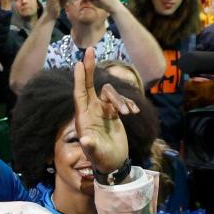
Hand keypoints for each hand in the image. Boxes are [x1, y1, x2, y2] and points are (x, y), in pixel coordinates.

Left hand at [72, 48, 135, 173]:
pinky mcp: (113, 113)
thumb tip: (85, 140)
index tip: (79, 63)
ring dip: (120, 99)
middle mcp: (90, 111)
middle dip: (89, 68)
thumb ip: (91, 147)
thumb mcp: (96, 154)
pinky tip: (134, 112)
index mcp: (83, 118)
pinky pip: (120, 100)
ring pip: (110, 94)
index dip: (79, 79)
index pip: (79, 95)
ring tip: (128, 113)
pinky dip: (128, 103)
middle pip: (89, 86)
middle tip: (90, 50)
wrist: (114, 163)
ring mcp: (102, 111)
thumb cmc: (102, 160)